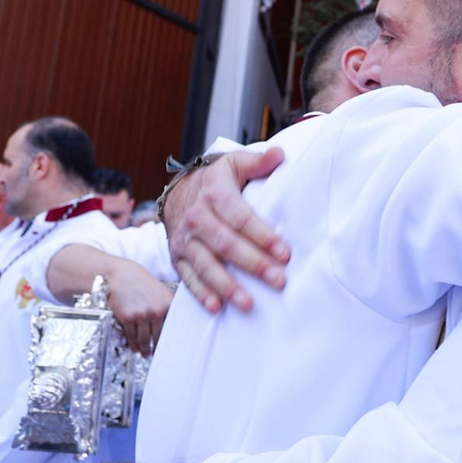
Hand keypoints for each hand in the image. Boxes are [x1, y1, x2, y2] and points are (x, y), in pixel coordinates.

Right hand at [106, 261, 173, 356]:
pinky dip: (133, 344)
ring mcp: (141, 315)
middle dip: (157, 348)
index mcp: (168, 304)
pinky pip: (131, 336)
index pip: (173, 327)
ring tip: (146, 354)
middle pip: (158, 336)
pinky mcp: (127, 318)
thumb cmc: (142, 283)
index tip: (173, 349)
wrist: (121, 276)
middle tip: (158, 355)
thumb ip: (167, 307)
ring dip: (145, 349)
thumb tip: (173, 325)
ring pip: (144, 339)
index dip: (172, 340)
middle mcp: (156, 311)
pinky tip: (135, 348)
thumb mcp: (161, 292)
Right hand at [164, 150, 289, 312]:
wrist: (177, 191)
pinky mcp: (178, 256)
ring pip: (207, 264)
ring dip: (227, 286)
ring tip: (249, 304)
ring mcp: (185, 239)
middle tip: (278, 280)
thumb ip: (257, 162)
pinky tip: (217, 308)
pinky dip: (201, 294)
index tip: (284, 253)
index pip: (241, 217)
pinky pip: (188, 277)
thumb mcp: (234, 163)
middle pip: (226, 244)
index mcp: (214, 193)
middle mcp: (196, 217)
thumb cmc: (214, 180)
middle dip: (254, 264)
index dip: (263, 236)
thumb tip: (279, 155)